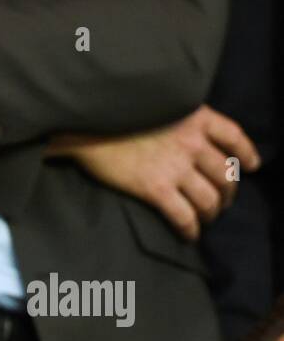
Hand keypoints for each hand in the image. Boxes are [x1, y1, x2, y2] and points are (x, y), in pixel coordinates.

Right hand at [51, 105, 260, 240]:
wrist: (89, 127)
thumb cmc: (118, 115)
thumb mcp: (160, 105)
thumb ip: (180, 119)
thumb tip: (187, 137)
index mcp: (196, 118)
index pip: (234, 137)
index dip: (247, 153)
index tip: (252, 166)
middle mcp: (193, 143)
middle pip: (225, 174)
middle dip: (228, 193)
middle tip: (221, 203)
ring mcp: (176, 167)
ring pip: (209, 198)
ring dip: (211, 213)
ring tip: (206, 220)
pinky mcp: (156, 189)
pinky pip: (183, 215)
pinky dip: (190, 229)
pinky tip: (189, 235)